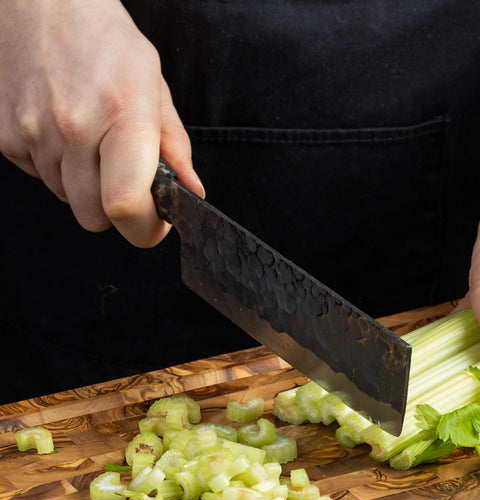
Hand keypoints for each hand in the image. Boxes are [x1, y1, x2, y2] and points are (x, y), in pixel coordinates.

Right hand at [0, 0, 202, 246]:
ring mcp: (33, 131)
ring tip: (92, 140)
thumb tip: (192, 192)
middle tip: (126, 179)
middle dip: (116, 210)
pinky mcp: (5, 135)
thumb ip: (175, 146)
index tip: (157, 222)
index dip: (145, 228)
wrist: (38, 0)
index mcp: (122, 114)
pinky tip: (63, 130)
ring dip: (85, 185)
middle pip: (95, 218)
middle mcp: (73, 126)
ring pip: (67, 200)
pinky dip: (56, 167)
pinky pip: (39, 178)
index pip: (125, 205)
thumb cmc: (104, 40)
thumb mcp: (153, 86)